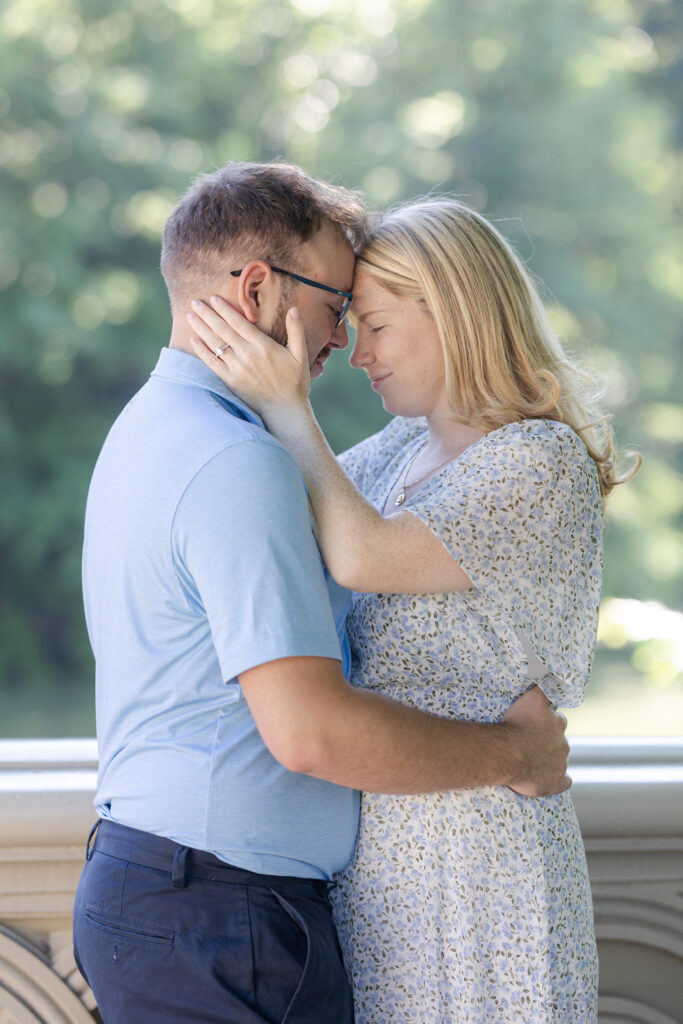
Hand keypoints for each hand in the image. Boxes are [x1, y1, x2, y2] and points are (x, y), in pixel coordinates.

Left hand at [188, 297, 310, 418]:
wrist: (284, 410)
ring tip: (190, 316)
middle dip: (207, 314)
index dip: (224, 309)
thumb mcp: (300, 354)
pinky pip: (212, 363)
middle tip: (195, 302)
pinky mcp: (230, 381)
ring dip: (201, 328)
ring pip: (215, 344)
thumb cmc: (295, 382)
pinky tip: (193, 340)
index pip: (239, 322)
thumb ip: (296, 330)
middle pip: (223, 330)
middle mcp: (247, 355)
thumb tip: (293, 309)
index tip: (213, 299)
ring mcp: (237, 368)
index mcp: (263, 345)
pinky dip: (201, 351)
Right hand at [501, 685, 570, 796]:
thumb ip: (542, 685)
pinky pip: (563, 782)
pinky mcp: (555, 783)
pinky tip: (551, 779)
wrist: (508, 753)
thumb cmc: (517, 724)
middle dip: (551, 741)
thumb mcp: (530, 698)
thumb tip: (549, 669)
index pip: (559, 721)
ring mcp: (560, 765)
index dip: (549, 722)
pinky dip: (559, 781)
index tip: (538, 724)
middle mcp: (563, 745)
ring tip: (535, 761)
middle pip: (560, 741)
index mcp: (557, 725)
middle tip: (533, 743)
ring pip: (561, 761)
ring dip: (552, 760)